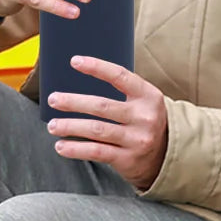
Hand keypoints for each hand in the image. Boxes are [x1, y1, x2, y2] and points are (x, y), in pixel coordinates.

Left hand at [47, 56, 168, 190]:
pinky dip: (76, 149)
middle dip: (73, 102)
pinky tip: (61, 146)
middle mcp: (144, 117)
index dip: (96, 67)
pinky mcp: (128, 159)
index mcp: (148, 95)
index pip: (119, 76)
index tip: (75, 61)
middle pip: (102, 106)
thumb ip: (121, 89)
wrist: (167, 154)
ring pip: (96, 130)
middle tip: (53, 99)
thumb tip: (81, 75)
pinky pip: (97, 152)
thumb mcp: (142, 100)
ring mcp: (137, 139)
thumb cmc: (145, 119)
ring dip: (70, 127)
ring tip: (53, 125)